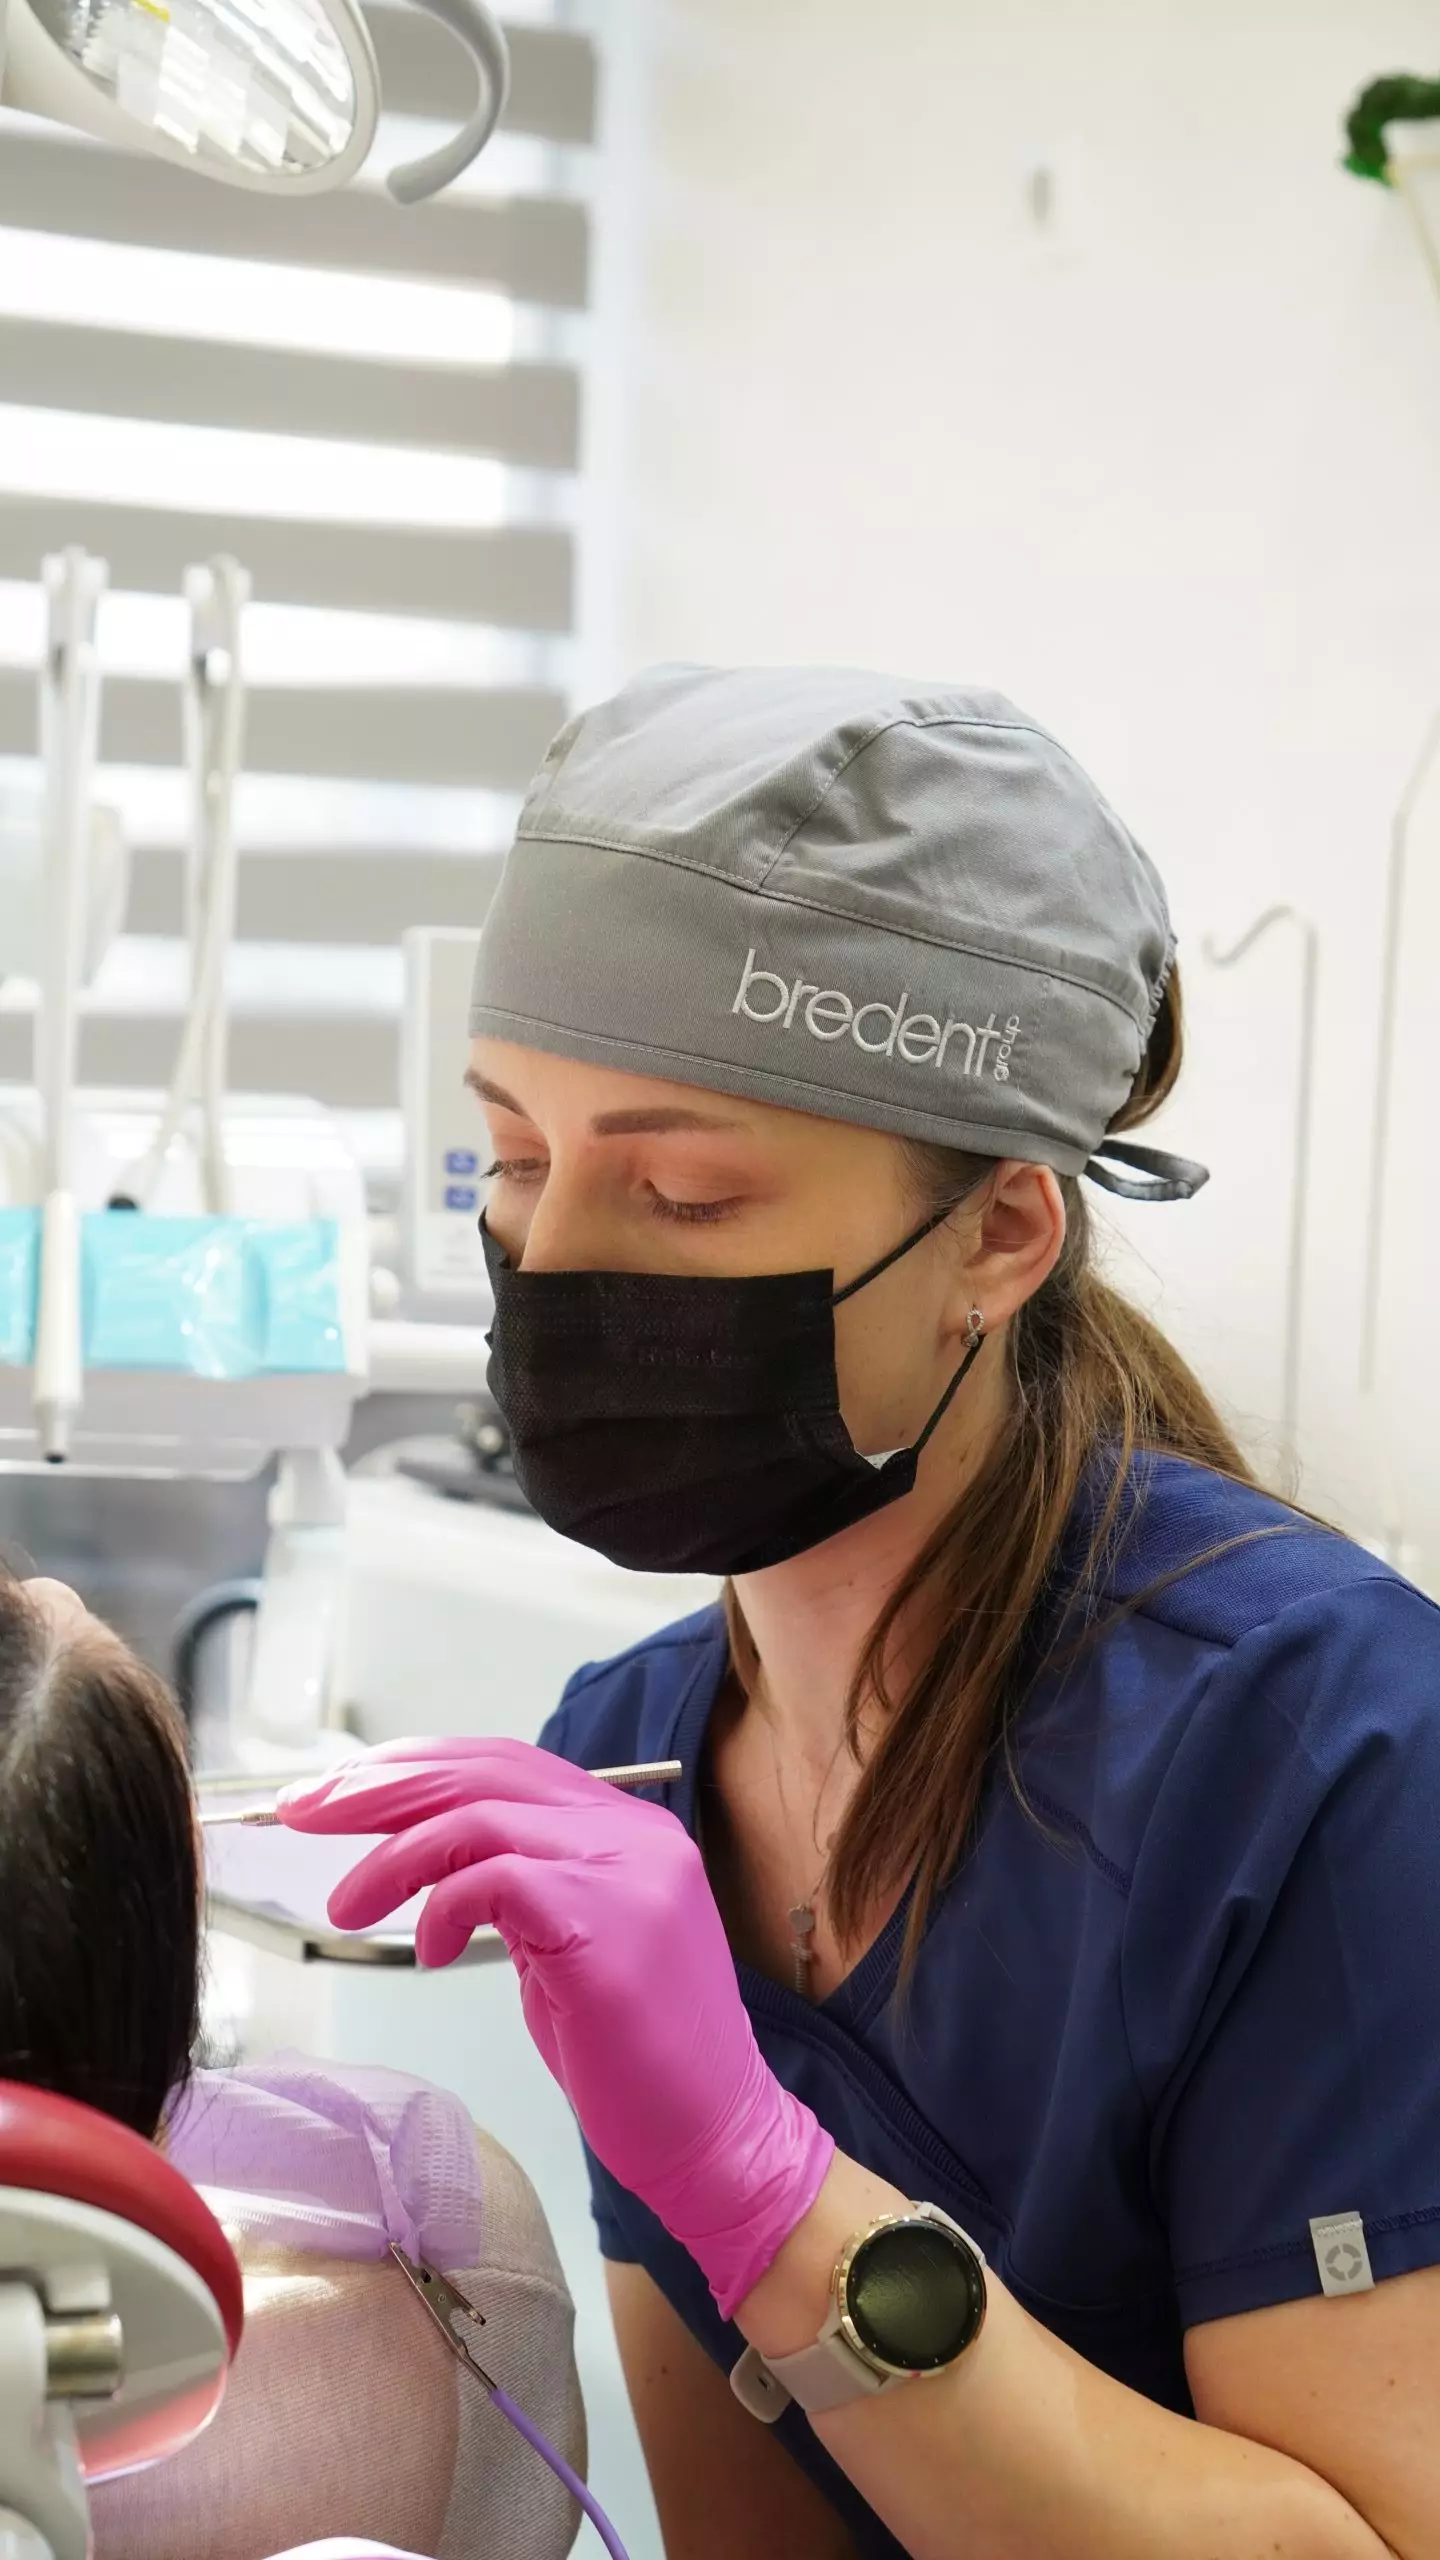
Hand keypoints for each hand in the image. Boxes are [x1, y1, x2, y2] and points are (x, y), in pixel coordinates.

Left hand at [278, 1740, 832, 2316]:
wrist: (716, 2136)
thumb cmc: (636, 2057)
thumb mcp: (568, 1946)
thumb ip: (519, 1888)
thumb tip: (430, 1857)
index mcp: (626, 1828)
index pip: (504, 1764)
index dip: (414, 1769)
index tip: (340, 1791)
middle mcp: (632, 1832)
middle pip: (485, 1770)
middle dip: (381, 1783)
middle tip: (304, 1808)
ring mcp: (626, 1871)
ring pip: (480, 1816)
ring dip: (393, 1856)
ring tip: (345, 1904)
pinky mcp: (604, 1924)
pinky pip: (494, 1881)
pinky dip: (441, 1907)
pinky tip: (428, 1952)